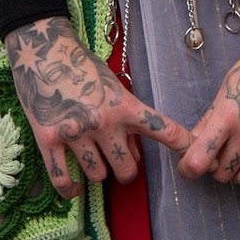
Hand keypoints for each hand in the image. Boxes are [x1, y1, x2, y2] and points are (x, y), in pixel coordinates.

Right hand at [4, 16, 190, 198]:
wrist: (44, 50)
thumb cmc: (82, 66)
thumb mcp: (112, 86)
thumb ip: (126, 119)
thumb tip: (136, 154)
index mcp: (123, 105)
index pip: (160, 128)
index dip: (181, 143)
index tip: (196, 154)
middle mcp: (103, 122)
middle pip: (126, 169)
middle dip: (126, 171)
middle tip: (120, 163)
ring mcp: (75, 133)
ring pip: (97, 176)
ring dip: (97, 173)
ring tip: (92, 160)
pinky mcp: (49, 140)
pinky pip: (62, 179)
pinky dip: (70, 189)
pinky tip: (74, 187)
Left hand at [178, 27, 239, 195]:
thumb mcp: (225, 88)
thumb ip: (209, 119)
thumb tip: (192, 145)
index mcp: (228, 114)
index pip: (199, 159)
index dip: (189, 169)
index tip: (188, 168)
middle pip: (223, 172)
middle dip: (216, 168)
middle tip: (219, 155)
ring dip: (239, 176)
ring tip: (238, 162)